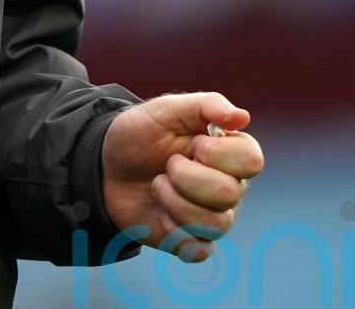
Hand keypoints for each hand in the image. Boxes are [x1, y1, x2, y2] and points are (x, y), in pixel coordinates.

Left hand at [101, 92, 263, 260]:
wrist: (103, 166)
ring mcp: (212, 215)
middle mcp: (229, 186)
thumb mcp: (165, 110)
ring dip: (174, 201)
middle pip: (230, 193)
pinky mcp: (191, 239)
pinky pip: (197, 249)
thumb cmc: (139, 135)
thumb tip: (242, 116)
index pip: (251, 160)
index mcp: (229, 152)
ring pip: (215, 224)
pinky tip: (158, 213)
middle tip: (167, 165)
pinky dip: (173, 232)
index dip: (217, 154)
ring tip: (156, 185)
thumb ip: (205, 105)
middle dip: (186, 177)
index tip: (192, 144)